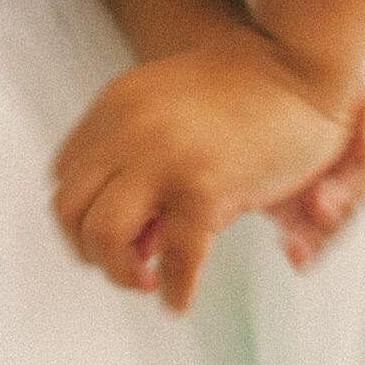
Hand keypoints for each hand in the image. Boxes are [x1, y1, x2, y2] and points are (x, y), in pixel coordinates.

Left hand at [50, 46, 364, 317]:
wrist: (300, 63)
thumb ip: (141, 149)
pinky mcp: (205, 186)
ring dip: (119, 272)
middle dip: (88, 249)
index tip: (105, 233)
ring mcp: (164, 157)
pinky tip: (178, 300)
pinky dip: (173, 290)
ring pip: (104, 236)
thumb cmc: (247, 89)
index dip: (80, 212)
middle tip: (123, 266)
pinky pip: (174, 258)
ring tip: (145, 282)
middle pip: (69, 209)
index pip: (64, 173)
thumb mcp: (171, 102)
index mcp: (117, 104)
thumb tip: (136, 231)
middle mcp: (129, 128)